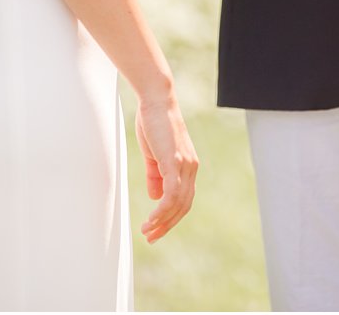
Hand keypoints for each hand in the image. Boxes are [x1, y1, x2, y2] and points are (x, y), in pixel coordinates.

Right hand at [134, 96, 198, 242]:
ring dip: (162, 221)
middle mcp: (191, 167)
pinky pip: (171, 193)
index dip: (171, 216)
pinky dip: (162, 210)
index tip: (156, 229)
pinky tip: (151, 219)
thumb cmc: (153, 122)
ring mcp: (185, 165)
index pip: (184, 199)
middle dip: (167, 225)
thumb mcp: (154, 154)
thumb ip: (155, 175)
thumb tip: (155, 196)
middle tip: (151, 237)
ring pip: (178, 203)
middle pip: (184, 206)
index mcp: (187, 166)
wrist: (156, 100)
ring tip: (147, 231)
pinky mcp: (174, 162)